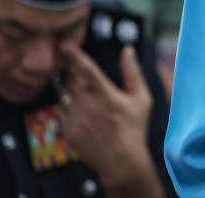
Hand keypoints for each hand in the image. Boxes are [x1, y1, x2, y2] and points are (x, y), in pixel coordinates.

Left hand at [58, 44, 160, 194]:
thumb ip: (133, 72)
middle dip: (73, 70)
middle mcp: (86, 105)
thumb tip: (128, 50)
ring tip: (87, 95)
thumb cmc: (134, 128)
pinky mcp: (66, 129)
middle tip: (79, 69)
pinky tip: (84, 112)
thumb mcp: (141, 99)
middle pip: (71, 78)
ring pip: (64, 93)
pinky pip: (62, 109)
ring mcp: (74, 118)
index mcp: (105, 94)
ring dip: (71, 88)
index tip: (65, 45)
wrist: (119, 161)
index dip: (74, 55)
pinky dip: (69, 106)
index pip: (86, 69)